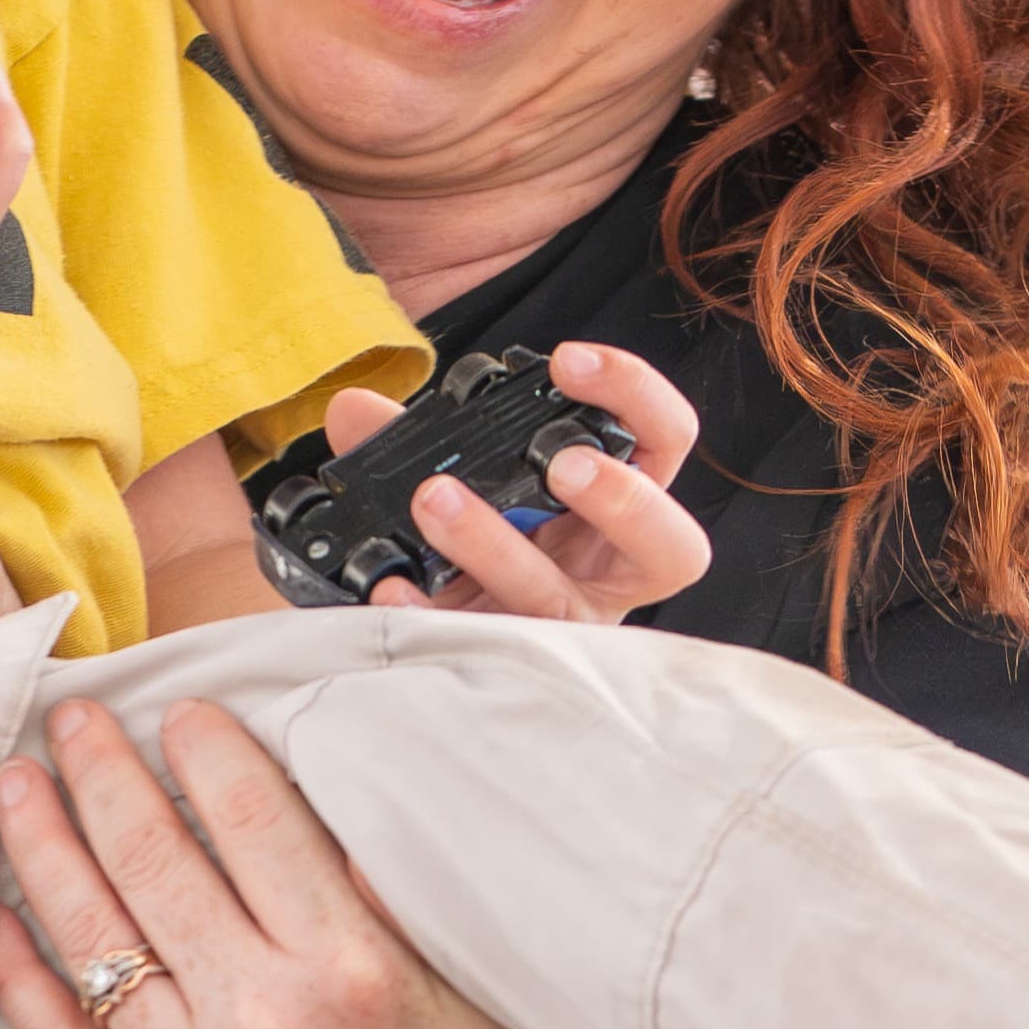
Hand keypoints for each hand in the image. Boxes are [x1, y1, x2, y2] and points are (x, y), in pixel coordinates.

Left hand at [0, 697, 578, 1028]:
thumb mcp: (487, 982)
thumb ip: (412, 882)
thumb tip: (341, 769)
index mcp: (351, 970)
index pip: (252, 818)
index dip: (205, 748)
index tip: (182, 708)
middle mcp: (261, 1025)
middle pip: (152, 860)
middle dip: (102, 771)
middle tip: (75, 714)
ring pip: (92, 937)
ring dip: (43, 845)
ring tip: (16, 782)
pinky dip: (19, 968)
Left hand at [317, 341, 709, 623]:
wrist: (438, 633)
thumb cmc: (477, 542)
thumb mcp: (463, 478)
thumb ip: (416, 441)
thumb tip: (354, 410)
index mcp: (617, 507)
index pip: (666, 441)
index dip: (634, 396)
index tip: (565, 362)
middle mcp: (608, 573)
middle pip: (674, 548)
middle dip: (625, 501)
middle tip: (563, 464)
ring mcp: (563, 629)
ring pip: (557, 600)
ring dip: (497, 543)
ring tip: (435, 498)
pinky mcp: (506, 665)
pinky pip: (474, 646)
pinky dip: (428, 610)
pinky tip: (392, 580)